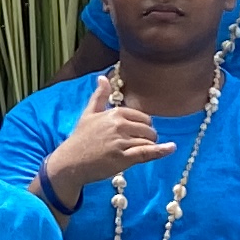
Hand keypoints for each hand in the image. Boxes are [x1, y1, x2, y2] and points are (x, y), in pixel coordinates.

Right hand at [50, 70, 173, 193]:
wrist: (70, 162)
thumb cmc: (80, 138)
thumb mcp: (89, 114)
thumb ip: (100, 96)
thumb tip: (103, 77)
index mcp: (115, 113)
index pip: (142, 117)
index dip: (144, 126)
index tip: (138, 133)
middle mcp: (119, 125)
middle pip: (148, 129)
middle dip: (148, 137)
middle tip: (136, 145)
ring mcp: (121, 142)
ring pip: (148, 141)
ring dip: (148, 147)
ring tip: (134, 152)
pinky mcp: (122, 158)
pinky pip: (146, 152)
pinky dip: (160, 151)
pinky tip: (170, 148)